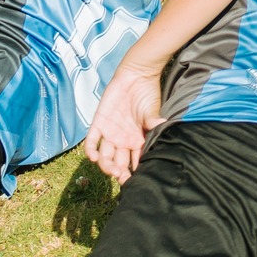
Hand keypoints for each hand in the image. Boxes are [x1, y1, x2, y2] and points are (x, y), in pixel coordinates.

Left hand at [83, 63, 165, 183]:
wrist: (136, 75)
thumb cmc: (148, 94)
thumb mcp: (153, 112)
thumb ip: (155, 125)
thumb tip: (165, 133)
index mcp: (138, 141)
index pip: (135, 162)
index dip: (134, 173)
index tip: (135, 181)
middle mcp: (123, 141)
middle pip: (118, 163)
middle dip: (119, 173)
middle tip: (121, 177)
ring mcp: (110, 134)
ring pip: (105, 156)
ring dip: (106, 165)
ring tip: (110, 169)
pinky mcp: (99, 124)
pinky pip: (92, 141)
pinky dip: (91, 150)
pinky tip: (93, 157)